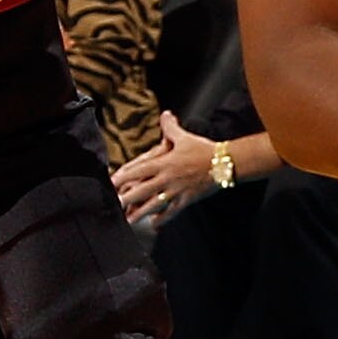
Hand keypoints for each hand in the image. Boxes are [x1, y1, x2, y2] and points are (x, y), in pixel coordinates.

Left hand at [111, 111, 219, 230]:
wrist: (225, 163)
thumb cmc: (204, 149)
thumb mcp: (185, 137)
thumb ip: (171, 128)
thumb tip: (165, 114)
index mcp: (166, 162)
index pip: (140, 170)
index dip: (125, 176)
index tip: (112, 181)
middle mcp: (169, 178)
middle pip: (143, 190)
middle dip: (127, 198)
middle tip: (115, 203)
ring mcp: (177, 191)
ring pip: (155, 204)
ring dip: (141, 213)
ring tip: (129, 220)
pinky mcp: (187, 200)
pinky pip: (172, 211)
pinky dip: (163, 219)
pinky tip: (154, 224)